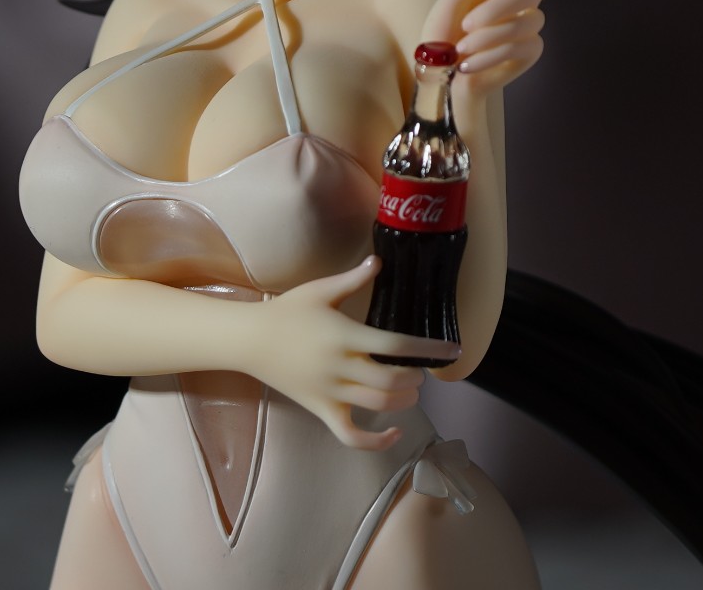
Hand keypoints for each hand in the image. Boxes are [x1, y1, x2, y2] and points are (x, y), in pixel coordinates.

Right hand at [240, 257, 457, 449]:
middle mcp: (340, 366)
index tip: (452, 351)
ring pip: (378, 406)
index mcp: (344, 335)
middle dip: (415, 377)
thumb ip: (352, 279)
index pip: (395, 346)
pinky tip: (394, 433)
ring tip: (410, 390)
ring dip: (403, 401)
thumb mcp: (319, 290)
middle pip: (391, 381)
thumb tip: (379, 262)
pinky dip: (375, 442)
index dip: (428, 350)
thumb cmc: (287, 312)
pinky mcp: (320, 409)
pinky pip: (350, 435)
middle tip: (420, 370)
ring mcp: (330, 392)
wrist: (250, 340)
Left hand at [419, 0, 547, 97]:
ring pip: (528, 21)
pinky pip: (518, 48)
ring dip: (488, 36)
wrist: (440, 72)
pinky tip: (467, 64)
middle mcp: (521, 1)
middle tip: (466, 25)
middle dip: (495, 10)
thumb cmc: (445, 33)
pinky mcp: (530, 52)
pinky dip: (488, 57)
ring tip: (461, 48)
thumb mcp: (449, 0)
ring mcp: (528, 27)